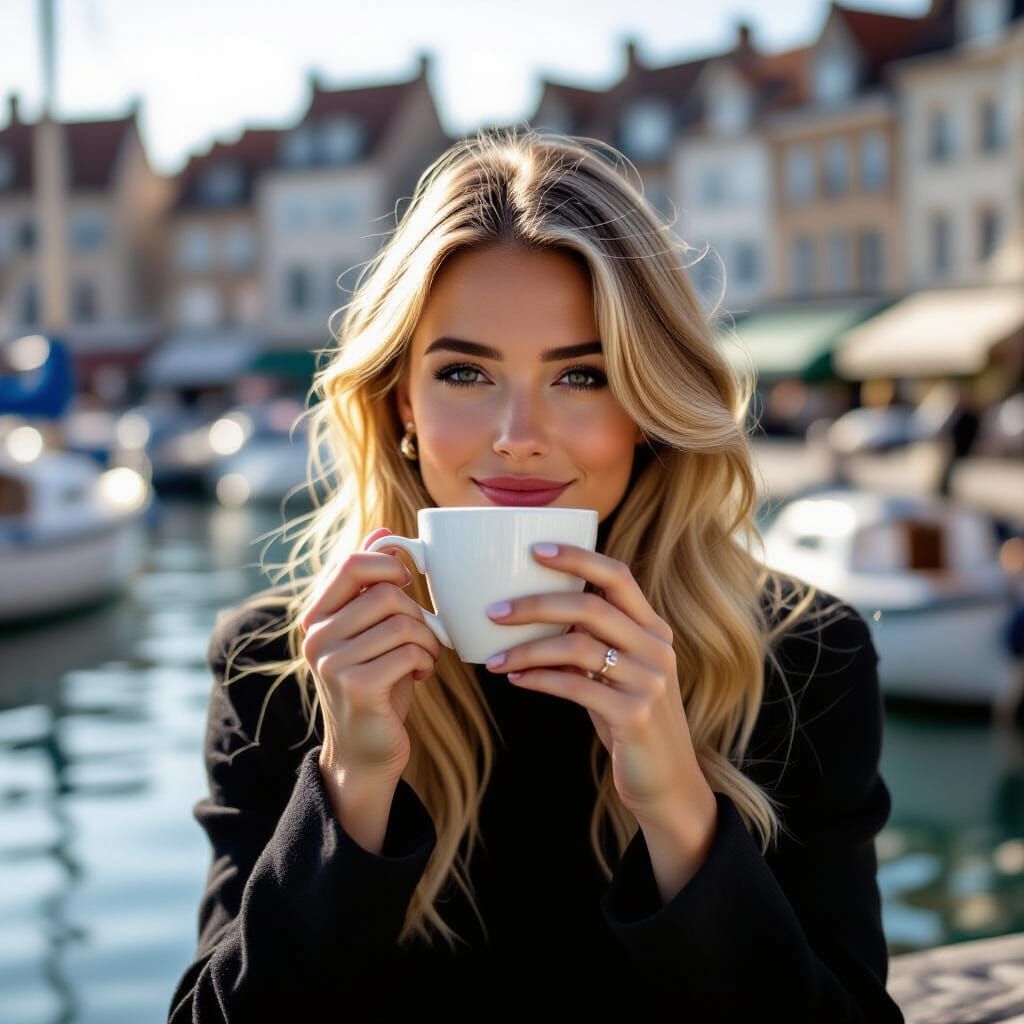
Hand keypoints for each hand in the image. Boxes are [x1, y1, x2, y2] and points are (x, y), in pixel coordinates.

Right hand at [300, 527, 441, 785]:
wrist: (365, 751)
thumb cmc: (376, 683)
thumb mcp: (372, 630)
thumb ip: (371, 584)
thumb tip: (382, 531)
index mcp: (317, 615)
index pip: (351, 563)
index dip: (389, 564)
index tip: (407, 584)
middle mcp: (316, 635)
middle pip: (385, 593)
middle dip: (417, 614)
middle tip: (421, 638)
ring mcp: (332, 661)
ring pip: (402, 623)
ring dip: (426, 642)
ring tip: (421, 658)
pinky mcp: (356, 685)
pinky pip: (409, 651)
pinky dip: (425, 661)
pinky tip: (418, 676)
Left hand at [483, 542, 716, 835]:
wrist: (666, 781)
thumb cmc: (629, 720)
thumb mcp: (616, 673)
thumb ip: (590, 642)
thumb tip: (531, 614)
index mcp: (653, 628)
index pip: (618, 576)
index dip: (578, 558)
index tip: (536, 550)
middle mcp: (657, 647)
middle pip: (591, 606)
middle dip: (536, 604)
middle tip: (493, 611)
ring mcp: (650, 680)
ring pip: (577, 646)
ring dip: (528, 648)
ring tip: (494, 658)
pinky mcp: (635, 714)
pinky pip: (576, 686)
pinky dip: (539, 679)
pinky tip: (516, 679)